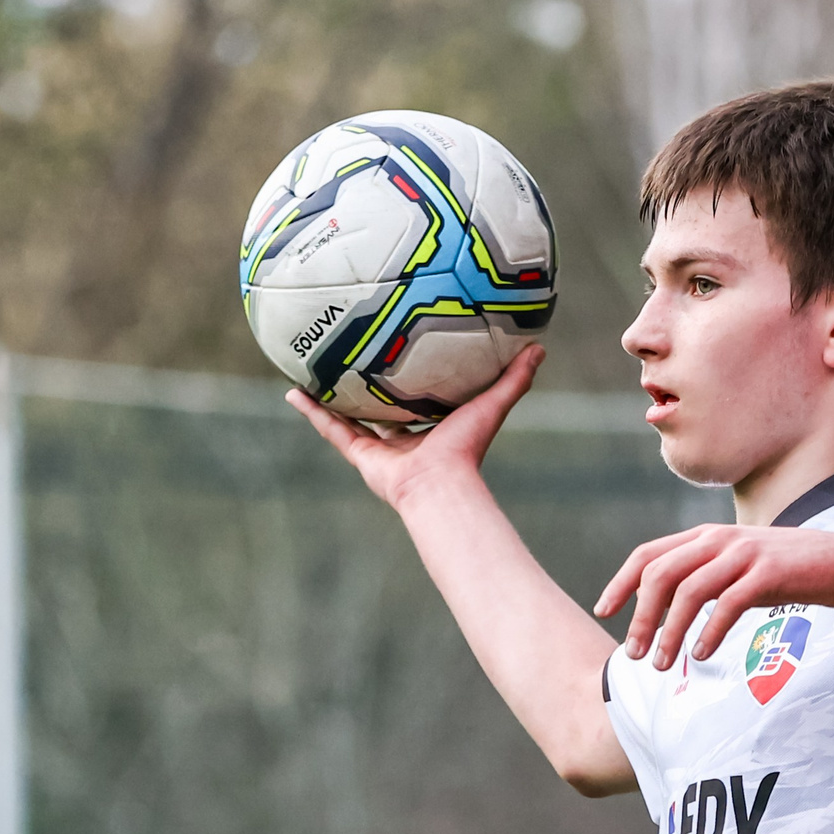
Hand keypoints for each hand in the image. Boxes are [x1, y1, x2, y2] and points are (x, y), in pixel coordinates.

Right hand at [286, 345, 544, 510]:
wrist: (442, 486)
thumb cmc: (469, 450)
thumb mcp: (492, 405)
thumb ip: (514, 379)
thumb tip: (540, 347)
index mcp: (430, 431)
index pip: (417, 400)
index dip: (408, 381)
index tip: (399, 357)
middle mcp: (402, 441)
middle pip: (380, 410)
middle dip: (366, 388)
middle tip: (350, 358)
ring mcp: (378, 450)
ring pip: (348, 418)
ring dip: (330, 398)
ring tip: (310, 372)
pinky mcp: (360, 455)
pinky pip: (331, 429)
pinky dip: (311, 412)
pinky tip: (293, 390)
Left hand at [595, 524, 833, 670]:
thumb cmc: (785, 572)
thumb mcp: (736, 568)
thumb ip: (702, 577)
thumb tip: (665, 608)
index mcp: (705, 536)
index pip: (647, 555)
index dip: (621, 583)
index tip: (605, 612)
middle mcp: (718, 539)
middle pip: (660, 575)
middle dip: (641, 618)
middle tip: (634, 655)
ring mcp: (743, 553)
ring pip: (689, 592)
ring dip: (670, 632)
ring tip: (663, 664)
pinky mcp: (768, 572)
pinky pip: (727, 604)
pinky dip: (709, 631)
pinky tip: (701, 654)